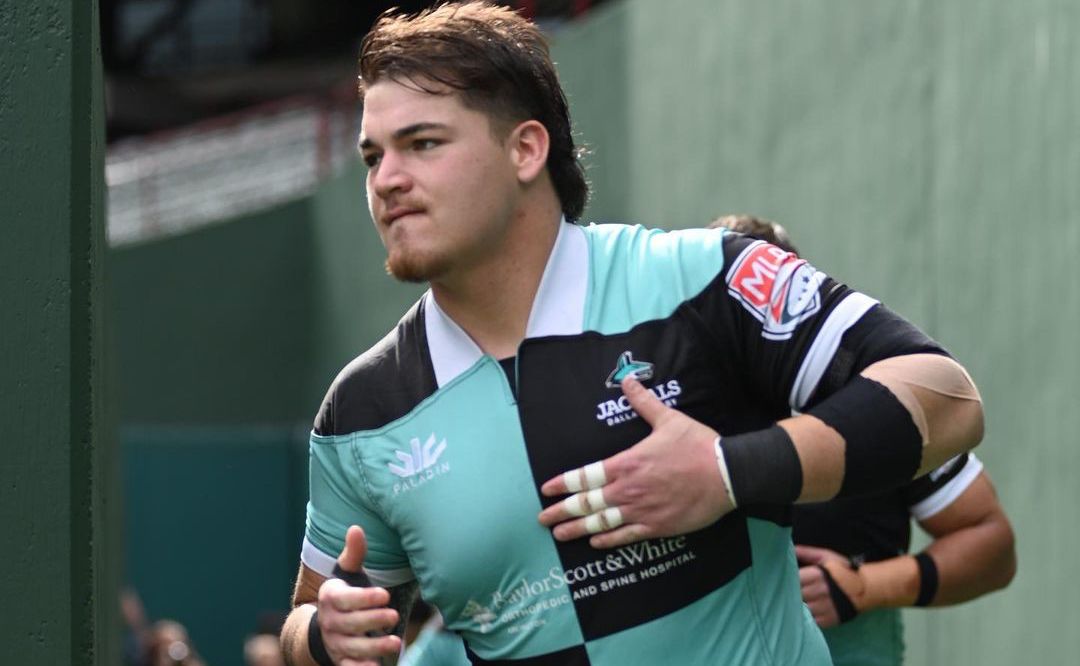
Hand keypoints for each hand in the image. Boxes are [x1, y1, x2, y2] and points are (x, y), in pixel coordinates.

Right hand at [316, 526, 401, 664]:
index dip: (364, 598)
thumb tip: (356, 528)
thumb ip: (354, 553)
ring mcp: (335, 642)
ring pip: (353, 647)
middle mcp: (330, 621)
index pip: (345, 599)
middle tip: (393, 616)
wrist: (325, 626)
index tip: (384, 595)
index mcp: (330, 597)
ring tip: (395, 643)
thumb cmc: (345, 593)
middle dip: (372, 621)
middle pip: (350, 624)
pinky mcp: (342, 659)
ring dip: (373, 647)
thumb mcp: (347, 573)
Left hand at [537, 376, 732, 548]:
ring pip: (601, 523)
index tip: (546, 489)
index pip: (585, 475)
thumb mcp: (668, 419)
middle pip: (587, 503)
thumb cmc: (697, 445)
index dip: (563, 483)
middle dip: (561, 511)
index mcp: (627, 463)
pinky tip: (595, 542)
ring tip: (559, 534)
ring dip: (577, 529)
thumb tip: (628, 380)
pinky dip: (608, 540)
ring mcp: (641, 511)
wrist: (727, 474)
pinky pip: (626, 536)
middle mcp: (628, 489)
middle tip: (542, 518)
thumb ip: (643, 402)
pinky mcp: (657, 527)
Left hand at [795, 544, 862, 627]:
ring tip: (802, 601)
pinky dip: (809, 617)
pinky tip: (811, 610)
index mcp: (817, 574)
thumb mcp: (827, 557)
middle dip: (794, 592)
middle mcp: (820, 591)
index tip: (789, 579)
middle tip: (793, 591)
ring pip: (802, 609)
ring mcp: (825, 607)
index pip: (794, 579)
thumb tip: (792, 549)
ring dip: (800, 605)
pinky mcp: (829, 620)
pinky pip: (811, 621)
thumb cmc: (843, 570)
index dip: (790, 579)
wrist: (866, 589)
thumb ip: (807, 553)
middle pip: (796, 594)